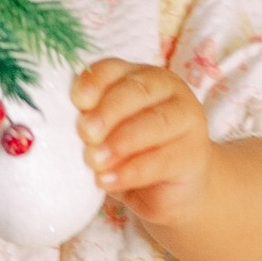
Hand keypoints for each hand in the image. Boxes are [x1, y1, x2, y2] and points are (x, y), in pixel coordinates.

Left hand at [74, 55, 214, 233]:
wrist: (174, 191)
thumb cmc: (131, 156)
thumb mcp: (106, 136)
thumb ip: (91, 125)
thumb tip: (67, 129)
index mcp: (139, 77)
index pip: (115, 69)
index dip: (95, 82)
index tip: (77, 101)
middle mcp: (167, 90)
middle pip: (137, 91)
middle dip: (108, 111)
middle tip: (85, 133)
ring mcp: (186, 120)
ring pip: (155, 123)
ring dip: (120, 142)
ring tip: (94, 161)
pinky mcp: (195, 154)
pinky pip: (161, 160)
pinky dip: (131, 172)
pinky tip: (107, 181)